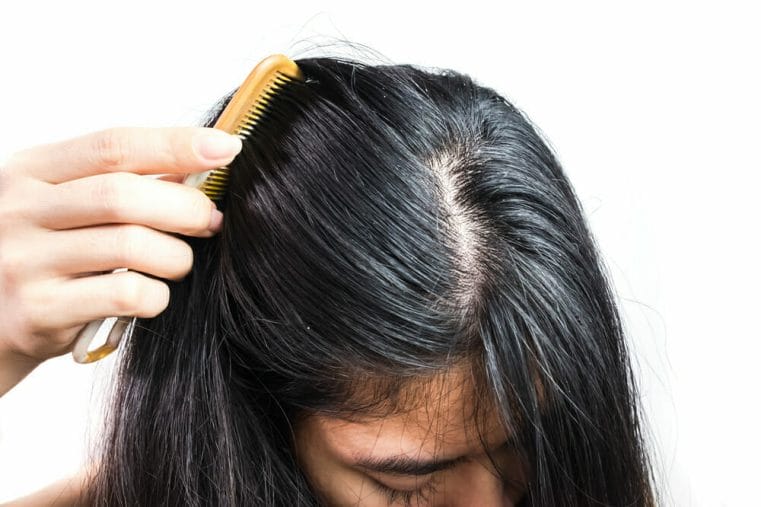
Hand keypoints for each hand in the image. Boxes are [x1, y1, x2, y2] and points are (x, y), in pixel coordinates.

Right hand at [0, 126, 240, 391]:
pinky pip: (125, 295)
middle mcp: (18, 210)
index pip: (112, 146)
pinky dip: (157, 295)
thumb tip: (196, 169)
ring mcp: (24, 261)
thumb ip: (117, 185)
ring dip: (176, 255)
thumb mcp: (59, 207)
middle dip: (185, 206)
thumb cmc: (37, 257)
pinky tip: (154, 296)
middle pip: (124, 194)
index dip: (176, 144)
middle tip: (210, 220)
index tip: (226, 147)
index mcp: (29, 171)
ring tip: (179, 262)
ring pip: (130, 246)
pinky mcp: (38, 312)